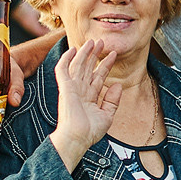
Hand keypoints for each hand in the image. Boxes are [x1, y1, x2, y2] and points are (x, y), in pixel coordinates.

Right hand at [47, 38, 123, 170]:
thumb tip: (117, 85)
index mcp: (89, 97)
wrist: (78, 138)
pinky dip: (66, 59)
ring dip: (84, 53)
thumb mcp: (107, 116)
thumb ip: (112, 100)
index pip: (98, 76)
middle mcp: (80, 90)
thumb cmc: (90, 132)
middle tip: (102, 41)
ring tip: (93, 41)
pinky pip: (63, 70)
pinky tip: (73, 50)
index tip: (114, 54)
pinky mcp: (65, 88)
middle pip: (88, 67)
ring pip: (78, 65)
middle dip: (95, 54)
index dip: (106, 65)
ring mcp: (72, 88)